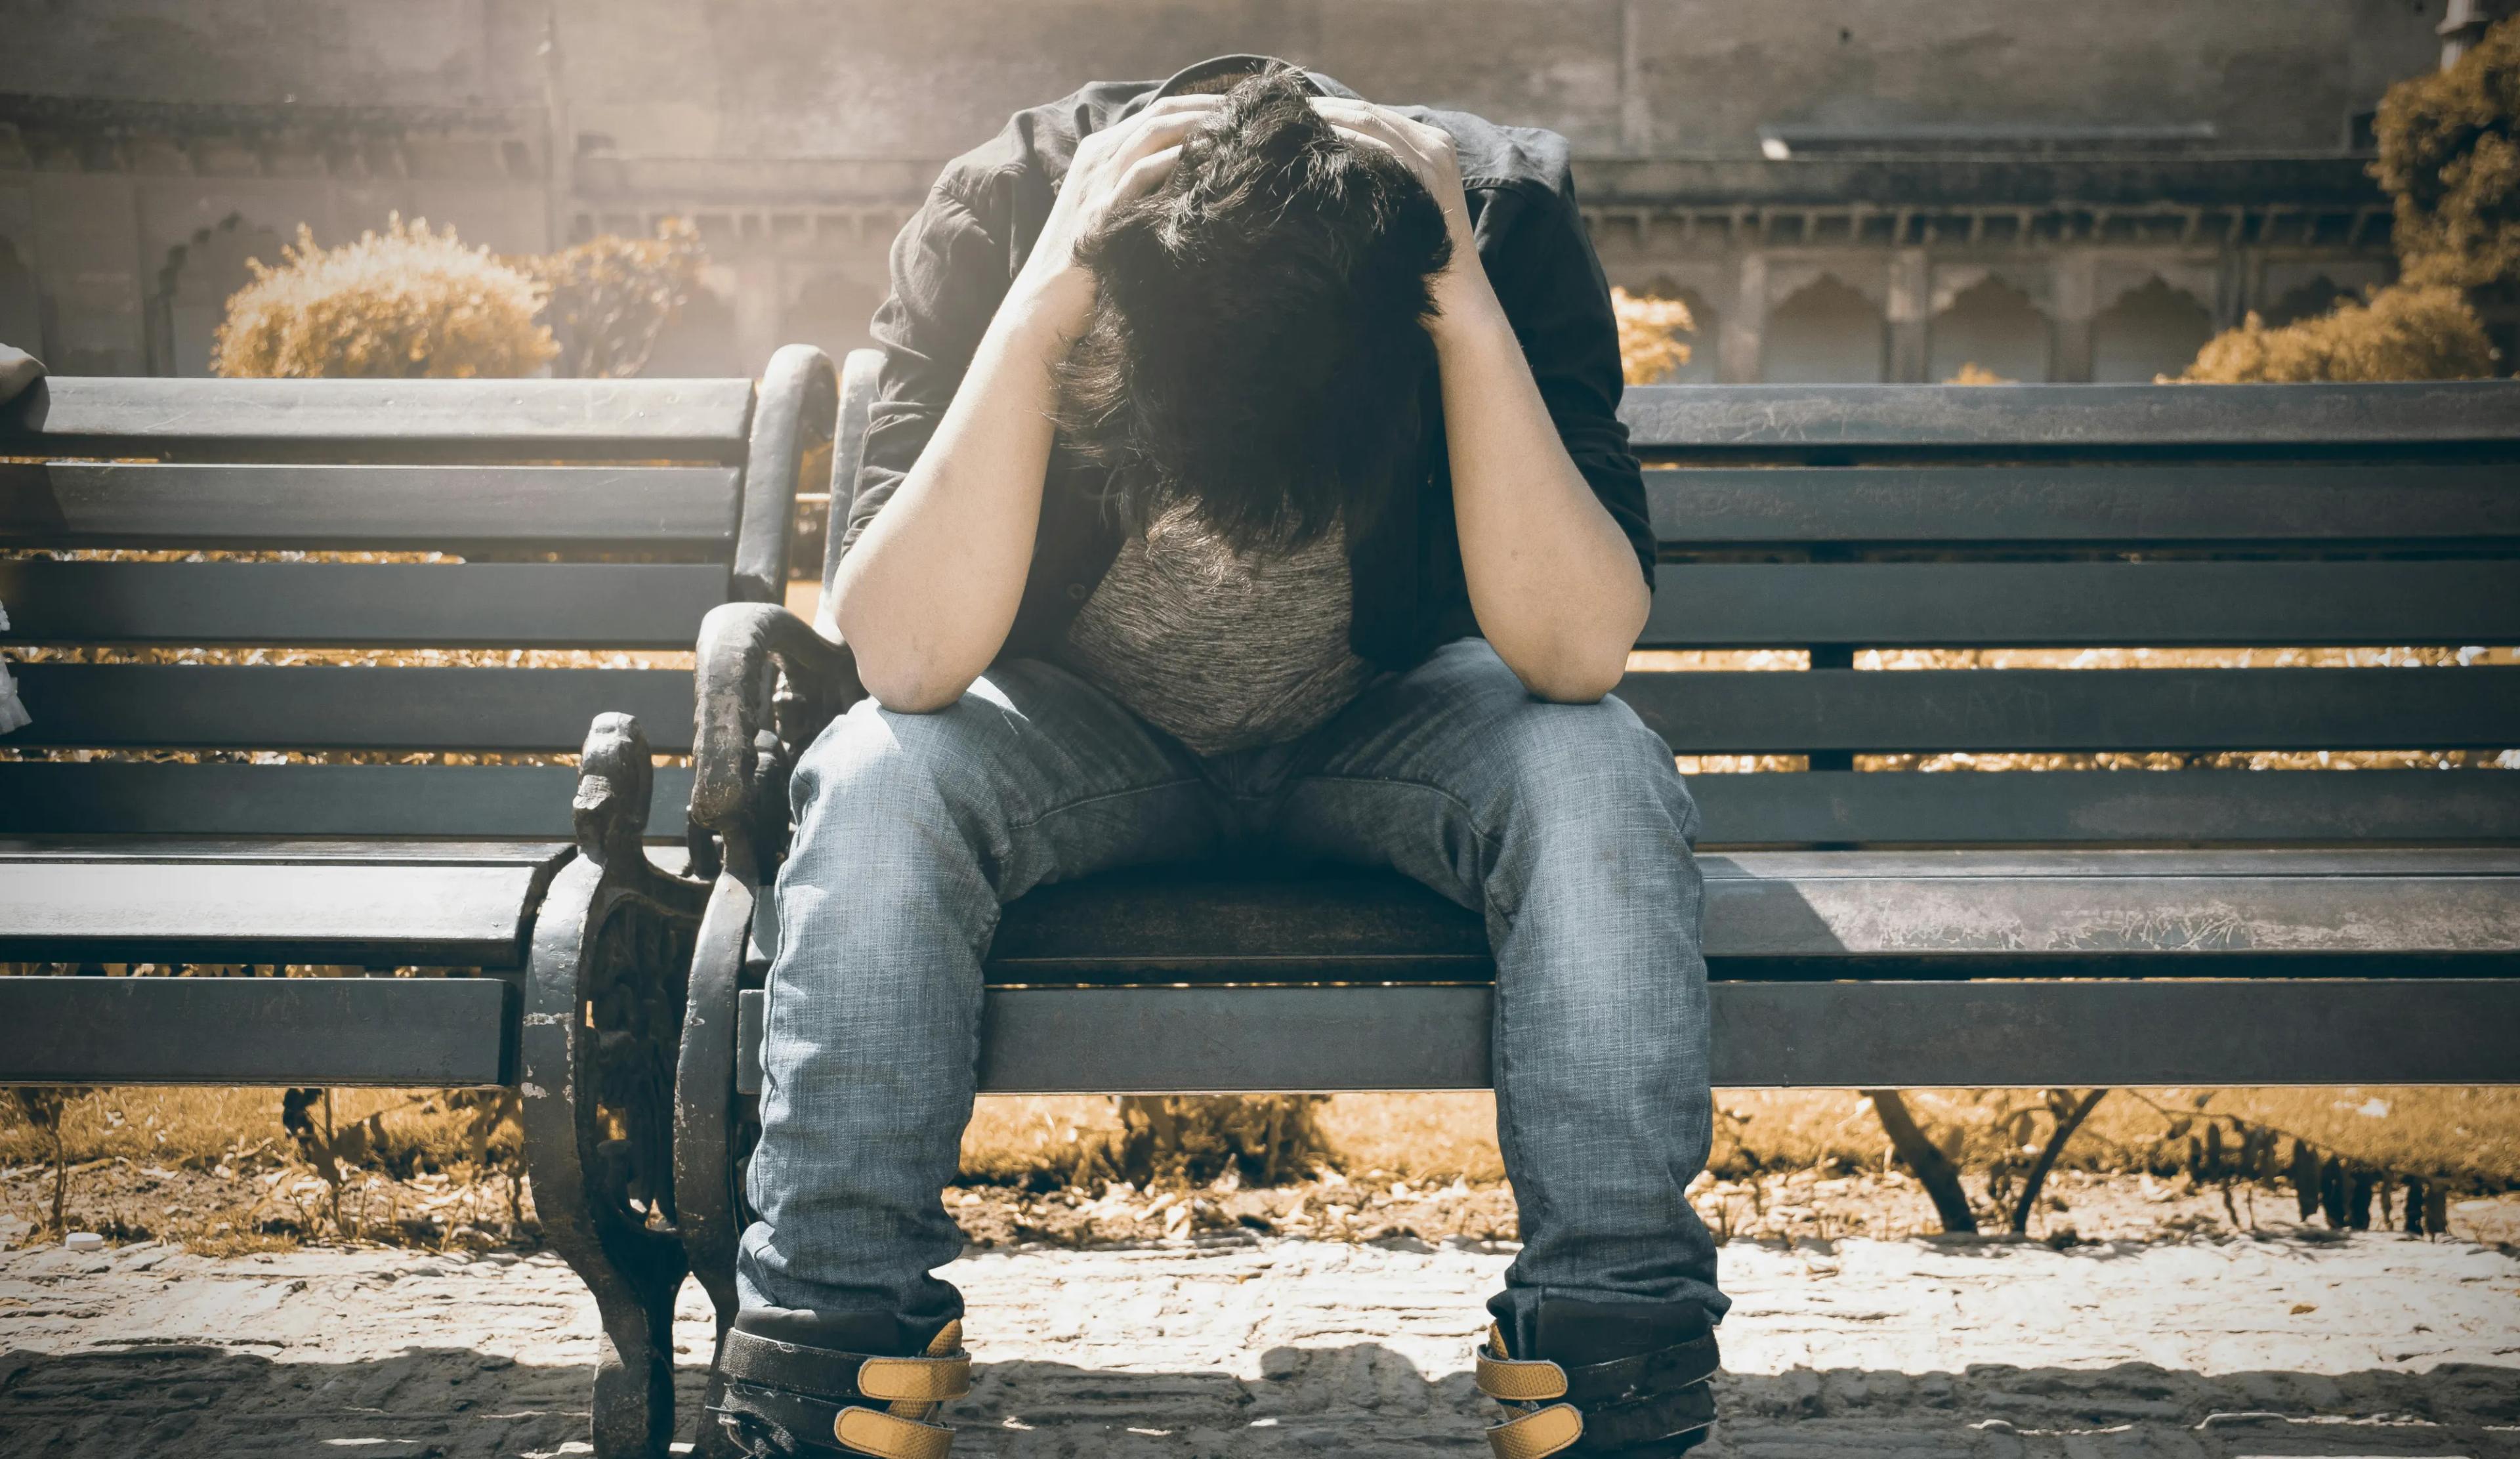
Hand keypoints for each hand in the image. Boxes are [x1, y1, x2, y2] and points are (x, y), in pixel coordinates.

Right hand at [1014, 95, 1224, 316]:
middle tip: (1248, 116)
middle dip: (1208, 109)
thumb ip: (1146, 190)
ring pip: (1152, 134)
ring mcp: (1096, 183)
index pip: (1158, 113)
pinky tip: (1208, 162)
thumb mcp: (1116, 213)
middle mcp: (1097, 160)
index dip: (1201, 106)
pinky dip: (1176, 162)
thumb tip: (1197, 180)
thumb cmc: (1089, 263)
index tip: (1241, 112)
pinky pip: (1142, 173)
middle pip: (1160, 115)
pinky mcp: (1100, 212)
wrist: (1045, 303)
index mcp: (1100, 154)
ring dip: (1199, 127)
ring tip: (1236, 131)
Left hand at [1309, 99, 1484, 305]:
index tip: (1294, 113)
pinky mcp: (1429, 177)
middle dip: (1324, 110)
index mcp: (1431, 142)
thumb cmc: (1420, 253)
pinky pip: (1379, 147)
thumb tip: (1327, 157)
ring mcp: (1434, 159)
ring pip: (1371, 122)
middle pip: (1368, 112)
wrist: (1459, 294)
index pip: (1372, 114)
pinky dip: (1346, 141)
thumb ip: (1380, 173)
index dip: (1331, 110)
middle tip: (1283, 115)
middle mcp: (1435, 143)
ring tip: (1291, 127)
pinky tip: (1315, 147)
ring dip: (1329, 121)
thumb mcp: (1404, 201)